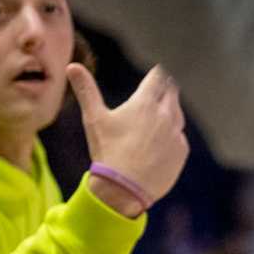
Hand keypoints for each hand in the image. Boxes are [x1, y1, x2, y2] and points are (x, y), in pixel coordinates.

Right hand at [67, 64, 188, 210]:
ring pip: (178, 114)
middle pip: (171, 93)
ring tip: (162, 112)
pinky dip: (172, 135)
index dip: (157, 73)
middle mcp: (165, 114)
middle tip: (162, 87)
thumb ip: (86, 90)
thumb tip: (72, 65)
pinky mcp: (181, 151)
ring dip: (170, 110)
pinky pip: (179, 137)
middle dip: (165, 89)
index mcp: (145, 103)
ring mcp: (175, 133)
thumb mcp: (94, 118)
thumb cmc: (107, 151)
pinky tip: (162, 140)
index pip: (157, 77)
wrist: (124, 188)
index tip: (159, 69)